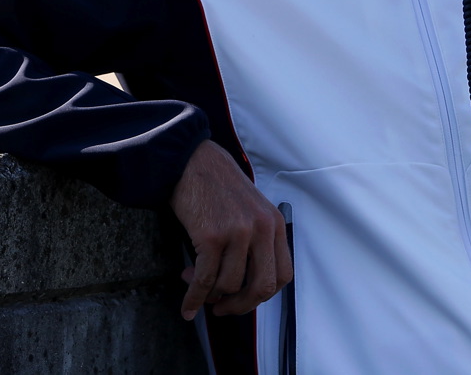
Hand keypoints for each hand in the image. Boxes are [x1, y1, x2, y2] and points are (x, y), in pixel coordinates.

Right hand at [170, 139, 291, 320]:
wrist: (192, 162)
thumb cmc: (218, 187)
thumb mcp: (250, 210)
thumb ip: (256, 241)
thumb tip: (243, 285)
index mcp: (274, 224)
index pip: (283, 275)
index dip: (264, 295)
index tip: (245, 300)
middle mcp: (261, 229)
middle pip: (262, 287)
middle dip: (241, 305)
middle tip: (223, 308)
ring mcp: (238, 232)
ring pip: (229, 285)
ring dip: (211, 295)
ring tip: (196, 284)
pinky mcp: (212, 236)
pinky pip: (205, 280)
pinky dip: (194, 298)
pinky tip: (188, 304)